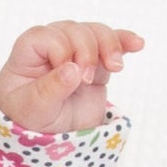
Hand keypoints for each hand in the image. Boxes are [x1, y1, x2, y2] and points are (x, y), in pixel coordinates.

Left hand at [0, 21, 143, 133]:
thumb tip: (72, 69)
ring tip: (116, 67)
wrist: (49, 136)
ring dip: (109, 46)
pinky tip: (137, 44)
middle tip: (86, 80)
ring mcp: (76, 52)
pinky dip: (124, 42)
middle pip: (75, 30)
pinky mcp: (95, 63)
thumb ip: (50, 89)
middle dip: (86, 51)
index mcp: (29, 52)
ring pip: (95, 33)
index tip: (69, 76)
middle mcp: (52, 46)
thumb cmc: (31, 119)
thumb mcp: (34, 109)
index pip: (48, 36)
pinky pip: (111, 44)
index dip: (62, 50)